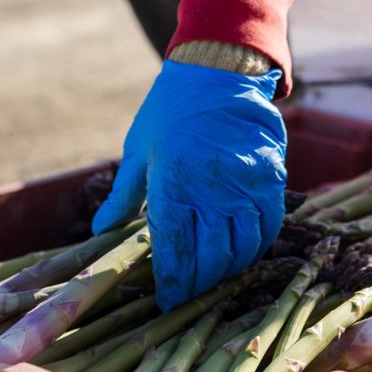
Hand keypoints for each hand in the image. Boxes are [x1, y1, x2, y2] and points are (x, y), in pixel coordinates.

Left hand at [92, 61, 287, 310]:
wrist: (217, 72)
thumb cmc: (169, 111)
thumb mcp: (138, 151)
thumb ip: (122, 196)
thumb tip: (100, 232)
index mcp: (173, 183)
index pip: (176, 253)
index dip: (173, 284)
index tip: (167, 300)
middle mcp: (212, 188)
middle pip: (212, 258)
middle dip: (199, 284)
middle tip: (189, 293)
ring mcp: (246, 183)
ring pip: (244, 248)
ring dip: (229, 269)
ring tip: (214, 276)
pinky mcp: (271, 177)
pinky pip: (268, 226)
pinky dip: (256, 245)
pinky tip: (242, 250)